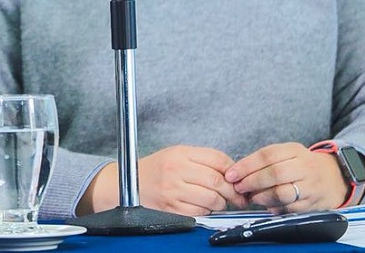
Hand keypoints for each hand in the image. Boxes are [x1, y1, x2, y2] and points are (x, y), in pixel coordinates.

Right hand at [81, 145, 242, 216]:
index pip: (218, 158)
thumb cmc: (156, 169)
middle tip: (236, 195)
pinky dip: (206, 212)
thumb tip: (232, 173)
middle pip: (218, 181)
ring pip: (212, 199)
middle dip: (232, 191)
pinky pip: (200, 212)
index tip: (236, 178)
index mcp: (180, 153)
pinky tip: (201, 206)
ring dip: (220, 203)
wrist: (128, 182)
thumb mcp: (177, 154)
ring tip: (218, 201)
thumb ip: (202, 159)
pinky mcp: (172, 207)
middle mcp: (177, 170)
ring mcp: (173, 190)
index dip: (233, 170)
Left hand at [224, 142, 347, 213]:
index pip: (267, 155)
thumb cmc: (302, 165)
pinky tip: (267, 205)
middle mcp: (305, 167)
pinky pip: (290, 208)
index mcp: (295, 150)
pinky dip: (275, 208)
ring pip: (283, 193)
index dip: (246, 166)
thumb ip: (264, 161)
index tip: (231, 174)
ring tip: (252, 197)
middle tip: (239, 187)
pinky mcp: (314, 204)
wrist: (336, 177)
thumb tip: (237, 174)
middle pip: (275, 173)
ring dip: (262, 197)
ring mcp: (311, 186)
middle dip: (252, 182)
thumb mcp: (287, 154)